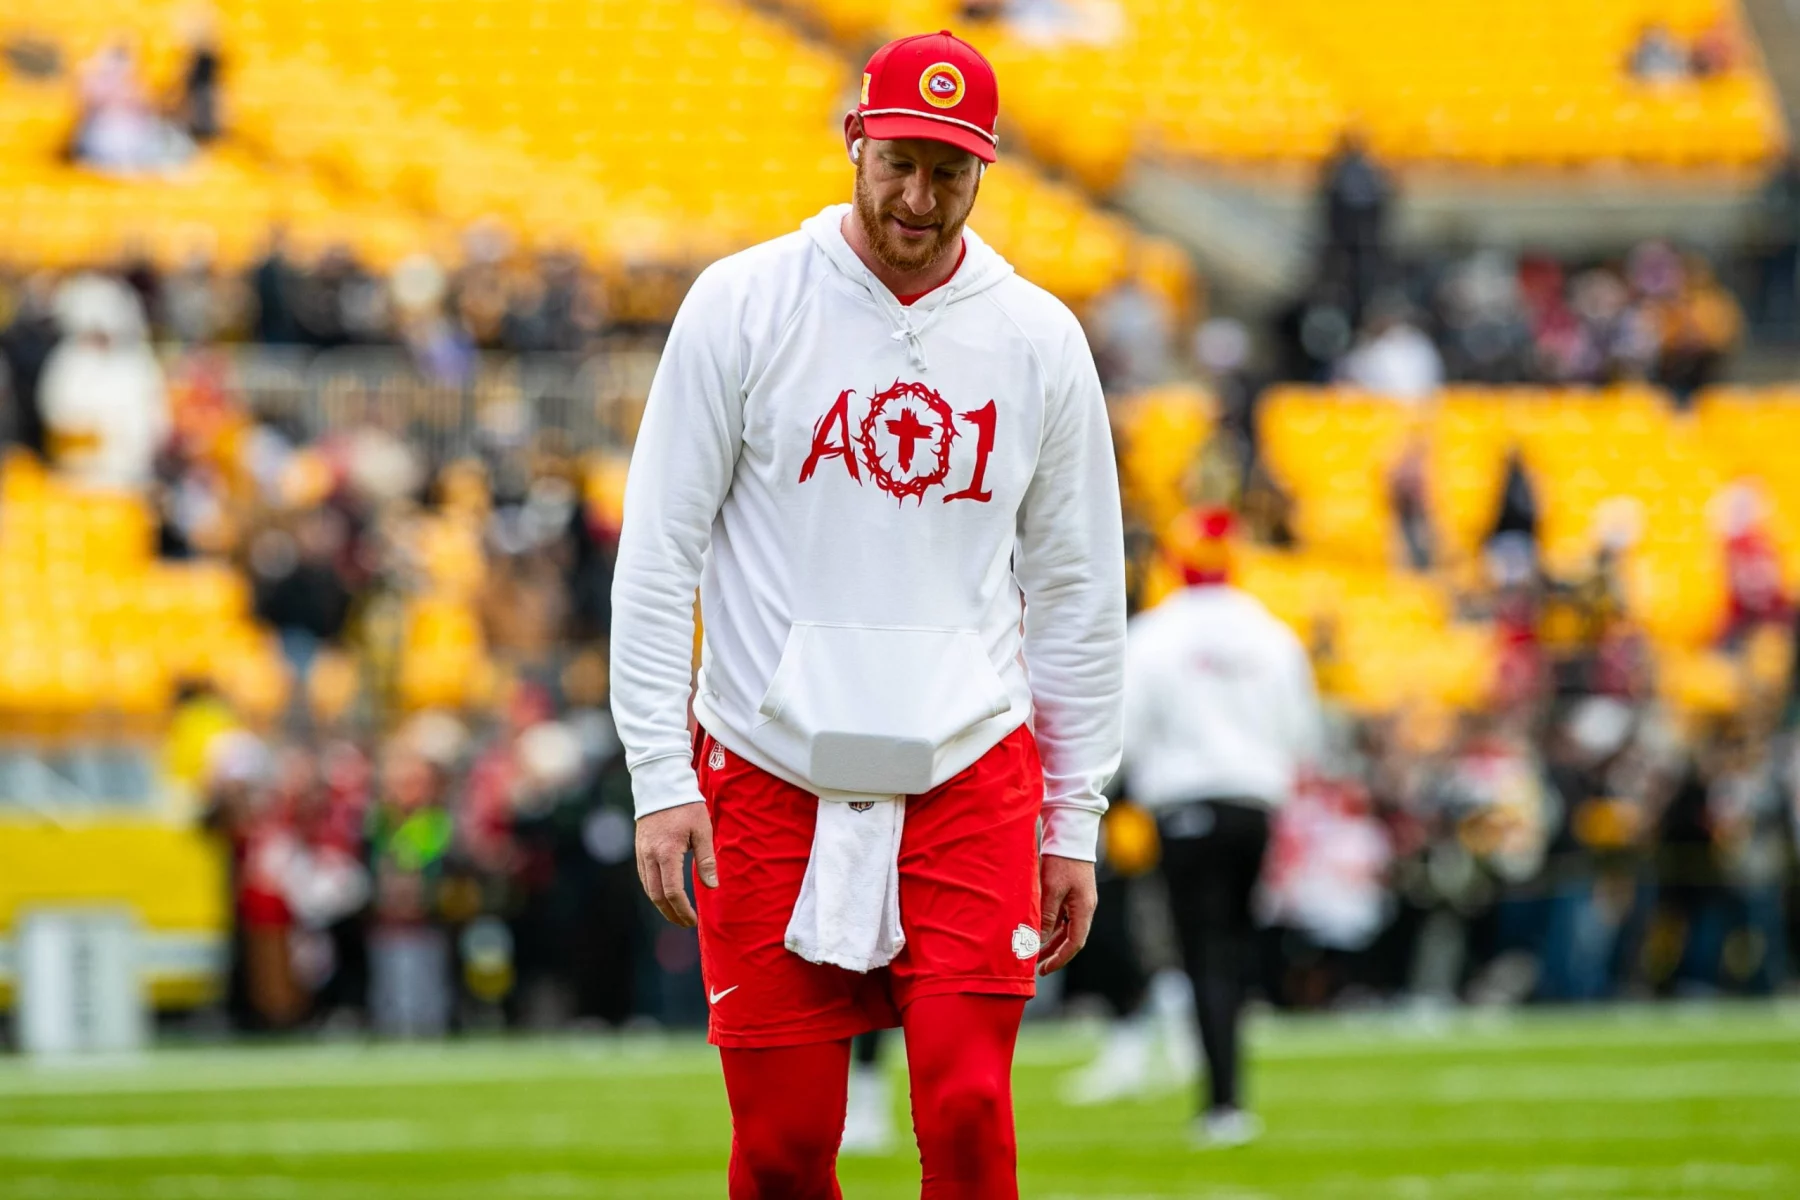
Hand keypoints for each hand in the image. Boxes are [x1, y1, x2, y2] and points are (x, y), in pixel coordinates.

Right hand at [635, 802, 717, 927]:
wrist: (660, 784)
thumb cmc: (686, 806)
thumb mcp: (702, 830)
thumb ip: (706, 859)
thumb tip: (712, 886)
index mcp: (667, 853)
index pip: (672, 892)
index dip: (682, 910)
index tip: (693, 920)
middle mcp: (649, 856)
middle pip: (656, 896)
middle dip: (671, 913)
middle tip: (685, 923)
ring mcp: (641, 853)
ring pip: (648, 888)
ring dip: (661, 905)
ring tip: (677, 913)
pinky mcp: (639, 849)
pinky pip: (644, 877)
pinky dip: (655, 891)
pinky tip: (665, 895)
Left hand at [1036, 854, 1096, 975]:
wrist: (1070, 834)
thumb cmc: (1062, 861)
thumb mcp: (1051, 890)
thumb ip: (1046, 916)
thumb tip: (1040, 940)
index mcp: (1084, 909)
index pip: (1075, 943)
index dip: (1060, 959)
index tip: (1044, 969)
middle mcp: (1084, 908)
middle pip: (1071, 938)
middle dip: (1054, 953)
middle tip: (1037, 966)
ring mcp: (1079, 900)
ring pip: (1066, 928)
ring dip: (1052, 940)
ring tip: (1034, 951)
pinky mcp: (1072, 893)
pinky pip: (1063, 916)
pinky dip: (1051, 926)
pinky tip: (1038, 930)